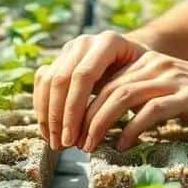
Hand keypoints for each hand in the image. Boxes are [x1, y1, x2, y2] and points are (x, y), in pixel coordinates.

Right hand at [33, 31, 147, 149]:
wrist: (134, 56)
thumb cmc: (144, 75)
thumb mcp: (145, 82)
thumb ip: (130, 99)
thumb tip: (123, 137)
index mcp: (108, 42)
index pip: (84, 76)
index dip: (74, 110)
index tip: (72, 138)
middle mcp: (85, 42)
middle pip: (62, 79)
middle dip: (58, 116)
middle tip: (61, 145)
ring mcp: (70, 49)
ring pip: (48, 81)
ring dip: (47, 115)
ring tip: (54, 142)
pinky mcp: (59, 58)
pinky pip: (42, 81)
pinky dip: (42, 106)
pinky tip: (47, 129)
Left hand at [78, 52, 187, 151]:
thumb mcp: (164, 91)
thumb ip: (136, 97)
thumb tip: (98, 119)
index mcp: (143, 61)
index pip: (99, 78)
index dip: (78, 103)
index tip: (68, 128)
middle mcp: (153, 64)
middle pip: (104, 88)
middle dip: (82, 117)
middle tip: (72, 142)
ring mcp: (170, 78)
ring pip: (121, 97)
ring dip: (99, 124)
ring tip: (89, 146)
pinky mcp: (186, 95)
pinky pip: (150, 111)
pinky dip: (130, 130)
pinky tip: (122, 146)